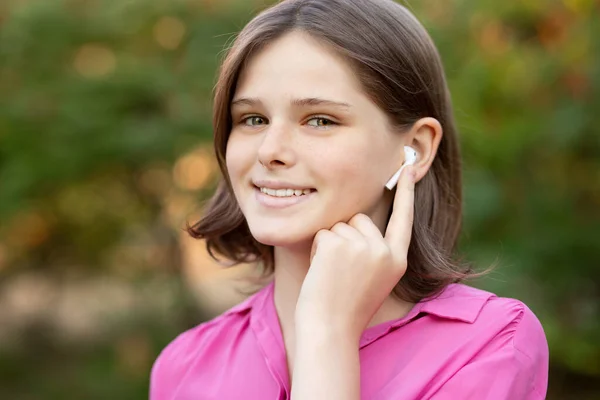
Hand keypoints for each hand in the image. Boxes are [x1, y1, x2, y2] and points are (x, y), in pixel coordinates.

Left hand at [295, 166, 415, 341]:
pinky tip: (321, 271)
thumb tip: (360, 221)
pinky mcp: (339, 244)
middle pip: (360, 219)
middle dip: (345, 237)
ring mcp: (363, 247)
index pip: (403, 219)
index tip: (407, 167)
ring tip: (332, 274)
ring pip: (339, 225)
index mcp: (397, 261)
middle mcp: (385, 251)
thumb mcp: (373, 278)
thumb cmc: (346, 307)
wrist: (330, 329)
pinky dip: (316, 250)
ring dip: (329, 245)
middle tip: (340, 271)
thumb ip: (374, 251)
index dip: (405, 193)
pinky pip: (323, 233)